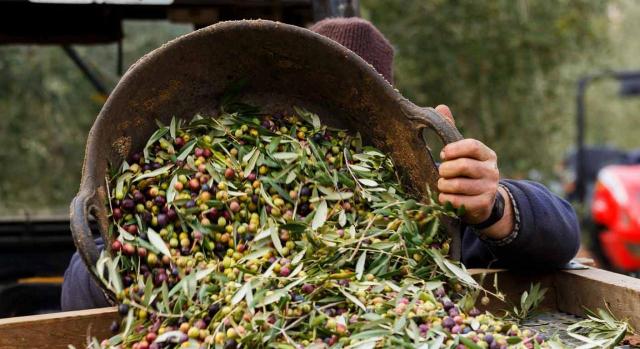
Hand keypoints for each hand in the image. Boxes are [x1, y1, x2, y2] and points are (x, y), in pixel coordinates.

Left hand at [435, 105, 513, 238]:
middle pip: (463, 166)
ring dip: (444, 186)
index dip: (453, 149)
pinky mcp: (483, 206)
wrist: (481, 204)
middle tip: (441, 173)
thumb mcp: (461, 153)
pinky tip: (445, 197)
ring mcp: (489, 189)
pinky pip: (458, 201)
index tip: (443, 154)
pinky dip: (446, 199)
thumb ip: (451, 131)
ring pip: (458, 185)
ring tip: (443, 185)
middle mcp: (492, 171)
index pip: (471, 145)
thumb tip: (440, 107)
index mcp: (487, 155)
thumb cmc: (466, 174)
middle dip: (446, 170)